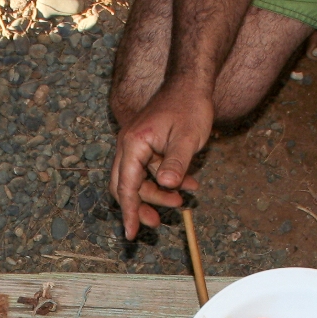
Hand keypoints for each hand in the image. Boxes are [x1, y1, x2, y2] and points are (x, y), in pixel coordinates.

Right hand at [110, 81, 211, 237]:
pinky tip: (186, 184)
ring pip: (138, 180)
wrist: (190, 83)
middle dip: (141, 206)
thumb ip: (176, 162)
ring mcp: (135, 144)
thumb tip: (167, 186)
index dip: (129, 211)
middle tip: (158, 223)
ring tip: (182, 200)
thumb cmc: (189, 106)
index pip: (126, 185)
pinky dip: (164, 180)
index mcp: (134, 143)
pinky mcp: (145, 144)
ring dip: (158, 193)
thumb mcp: (188, 138)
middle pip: (125, 186)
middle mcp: (129, 145)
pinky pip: (149, 170)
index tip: (130, 234)